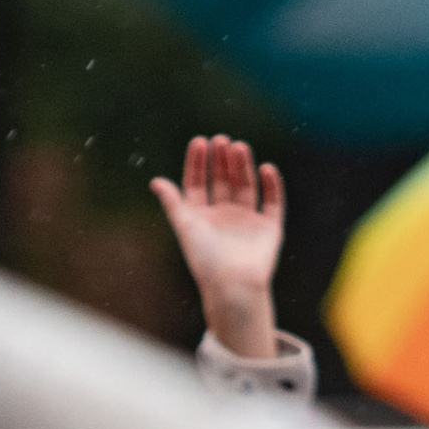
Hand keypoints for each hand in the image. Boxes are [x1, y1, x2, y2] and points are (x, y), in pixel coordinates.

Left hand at [150, 135, 282, 360]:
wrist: (234, 287)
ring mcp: (248, 220)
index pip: (197, 182)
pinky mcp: (269, 228)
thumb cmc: (205, 260)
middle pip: (222, 180)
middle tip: (221, 140)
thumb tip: (155, 181)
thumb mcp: (185, 227)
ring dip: (243, 166)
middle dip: (222, 160)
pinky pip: (273, 202)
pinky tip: (266, 169)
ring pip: (246, 185)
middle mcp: (224, 215)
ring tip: (239, 148)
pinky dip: (272, 185)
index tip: (200, 142)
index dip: (198, 162)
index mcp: (201, 215)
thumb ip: (173, 203)